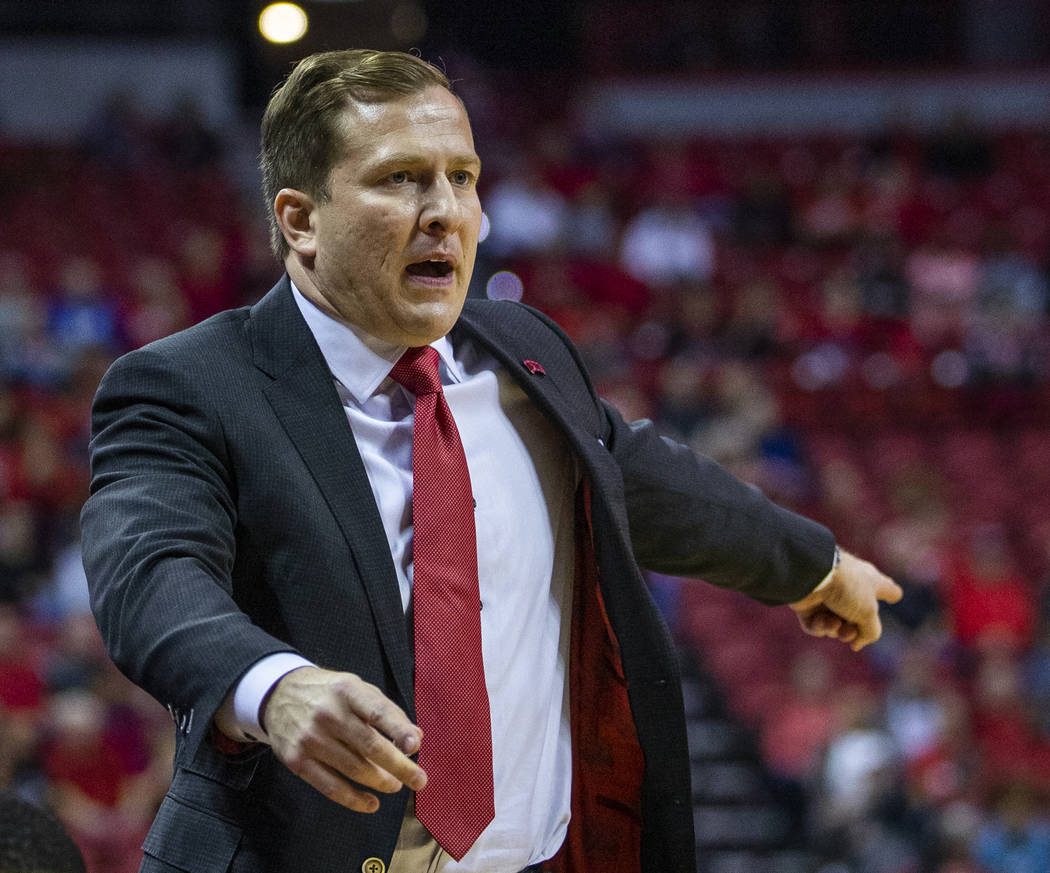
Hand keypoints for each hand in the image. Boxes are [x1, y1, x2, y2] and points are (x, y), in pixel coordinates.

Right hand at [261, 666, 425, 812]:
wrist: (278, 695)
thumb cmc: (329, 694)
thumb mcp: (356, 689)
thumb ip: (386, 711)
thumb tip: (415, 739)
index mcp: (347, 691)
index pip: (377, 711)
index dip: (398, 729)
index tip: (414, 746)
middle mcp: (328, 714)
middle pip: (369, 746)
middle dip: (398, 766)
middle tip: (418, 780)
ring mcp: (310, 738)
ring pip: (354, 769)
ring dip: (380, 782)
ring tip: (395, 785)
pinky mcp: (297, 760)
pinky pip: (330, 787)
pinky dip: (354, 799)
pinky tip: (371, 803)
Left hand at [789, 549, 901, 650]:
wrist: (811, 575)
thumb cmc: (847, 587)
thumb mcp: (869, 612)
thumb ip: (871, 631)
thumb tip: (858, 643)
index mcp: (870, 582)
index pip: (885, 588)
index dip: (890, 594)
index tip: (893, 598)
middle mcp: (850, 587)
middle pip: (857, 618)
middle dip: (852, 631)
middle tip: (849, 633)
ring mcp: (828, 595)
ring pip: (835, 624)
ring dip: (835, 629)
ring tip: (834, 624)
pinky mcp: (808, 603)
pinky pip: (816, 624)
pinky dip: (819, 626)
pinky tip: (821, 620)